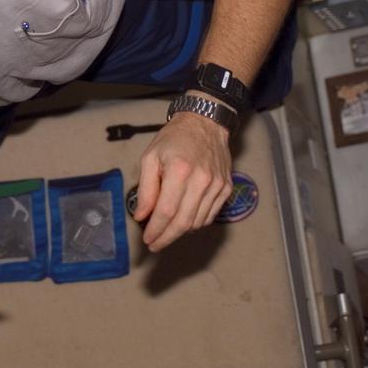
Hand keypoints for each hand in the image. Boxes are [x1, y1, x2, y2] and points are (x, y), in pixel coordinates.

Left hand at [133, 111, 232, 251]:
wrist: (205, 123)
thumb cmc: (174, 139)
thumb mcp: (150, 157)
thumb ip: (145, 189)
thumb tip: (141, 215)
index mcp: (179, 170)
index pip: (166, 211)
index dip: (156, 230)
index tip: (147, 239)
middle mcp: (201, 180)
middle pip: (183, 222)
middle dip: (166, 237)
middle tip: (155, 244)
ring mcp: (217, 185)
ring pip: (197, 222)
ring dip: (180, 232)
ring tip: (166, 232)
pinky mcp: (226, 188)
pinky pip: (210, 215)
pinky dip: (195, 223)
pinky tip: (183, 222)